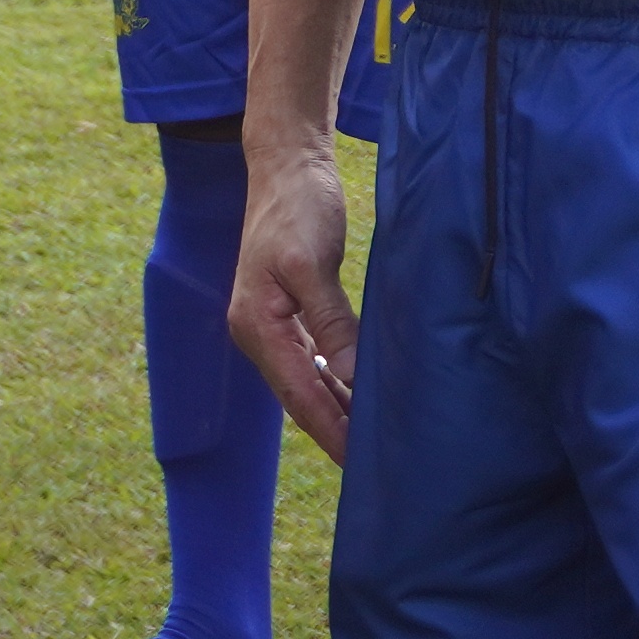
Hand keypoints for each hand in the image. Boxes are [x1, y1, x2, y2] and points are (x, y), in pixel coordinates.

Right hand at [227, 127, 357, 458]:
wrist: (284, 164)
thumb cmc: (297, 206)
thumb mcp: (312, 263)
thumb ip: (332, 323)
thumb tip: (354, 381)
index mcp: (257, 327)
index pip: (301, 397)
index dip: (334, 434)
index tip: (367, 471)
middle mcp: (258, 333)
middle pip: (302, 399)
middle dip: (338, 435)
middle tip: (382, 475)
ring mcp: (272, 325)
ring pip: (309, 385)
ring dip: (340, 414)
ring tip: (377, 450)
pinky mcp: (289, 313)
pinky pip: (315, 364)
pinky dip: (338, 387)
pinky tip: (361, 402)